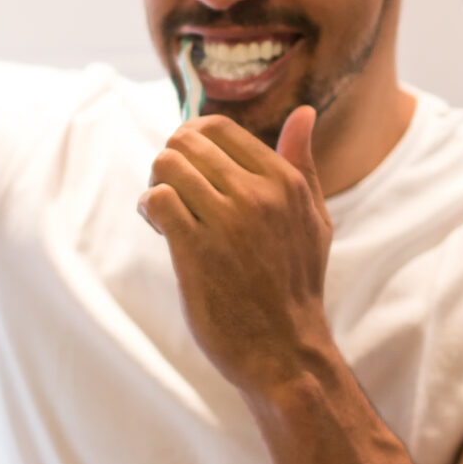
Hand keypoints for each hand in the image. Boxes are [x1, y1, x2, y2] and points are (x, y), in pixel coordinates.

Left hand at [139, 106, 339, 402]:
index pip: (218, 128)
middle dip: (170, 162)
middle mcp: (258, 194)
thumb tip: (303, 113)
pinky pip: (158, 200)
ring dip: (155, 185)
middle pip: (186, 142)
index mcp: (285, 181)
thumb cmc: (295, 287)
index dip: (190, 144)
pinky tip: (159, 229)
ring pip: (167, 165)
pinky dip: (149, 208)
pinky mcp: (197, 251)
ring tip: (165, 214)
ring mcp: (228, 222)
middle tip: (173, 195)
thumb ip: (302, 164)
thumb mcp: (314, 221)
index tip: (191, 174)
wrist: (285, 350)